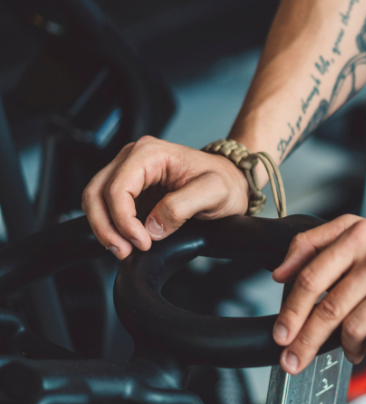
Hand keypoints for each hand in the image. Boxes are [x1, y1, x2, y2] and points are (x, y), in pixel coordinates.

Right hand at [82, 136, 249, 257]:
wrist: (232, 181)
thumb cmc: (225, 181)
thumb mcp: (214, 191)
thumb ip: (182, 206)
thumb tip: (152, 228)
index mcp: (150, 153)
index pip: (118, 188)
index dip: (123, 219)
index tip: (142, 242)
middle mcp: (133, 158)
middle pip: (96, 193)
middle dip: (106, 226)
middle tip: (124, 250)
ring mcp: (129, 173)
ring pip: (95, 201)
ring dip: (104, 228)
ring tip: (124, 249)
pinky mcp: (131, 190)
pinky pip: (107, 208)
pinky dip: (111, 227)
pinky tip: (126, 241)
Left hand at [270, 216, 365, 372]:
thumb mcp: (363, 231)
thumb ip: (317, 243)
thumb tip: (280, 273)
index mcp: (360, 235)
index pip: (313, 277)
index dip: (291, 311)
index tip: (282, 334)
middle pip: (329, 308)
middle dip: (306, 341)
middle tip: (294, 360)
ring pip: (355, 328)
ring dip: (347, 348)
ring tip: (351, 349)